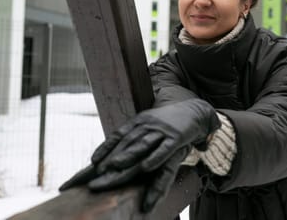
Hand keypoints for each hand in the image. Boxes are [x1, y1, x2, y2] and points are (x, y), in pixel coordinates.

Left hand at [59, 99, 219, 211]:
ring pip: (141, 146)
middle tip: (94, 175)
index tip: (91, 163)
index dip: (104, 149)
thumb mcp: (149, 126)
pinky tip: (145, 166)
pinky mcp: (176, 138)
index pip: (117, 136)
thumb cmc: (169, 124)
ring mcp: (161, 131)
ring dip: (127, 156)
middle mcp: (146, 125)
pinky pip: (164, 149)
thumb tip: (116, 155)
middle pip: (125, 145)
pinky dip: (154, 157)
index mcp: (138, 123)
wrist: (195, 111)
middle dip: (109, 160)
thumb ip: (134, 139)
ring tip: (112, 168)